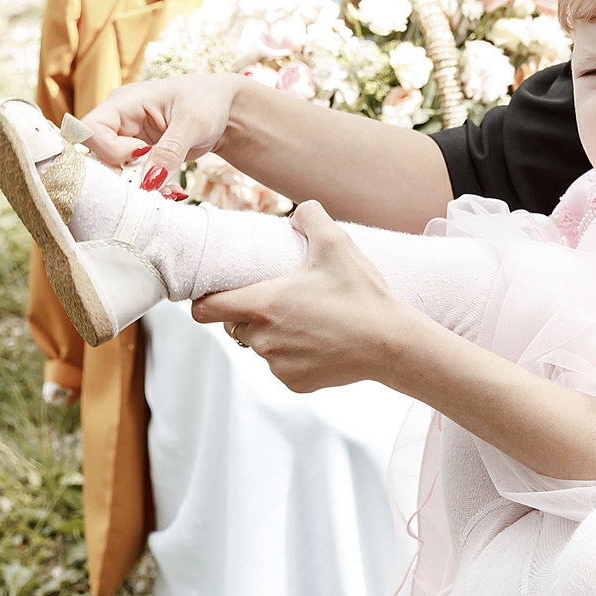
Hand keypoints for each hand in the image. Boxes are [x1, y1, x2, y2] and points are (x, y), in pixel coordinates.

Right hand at [76, 71, 251, 191]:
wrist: (223, 110)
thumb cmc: (207, 101)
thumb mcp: (193, 123)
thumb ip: (170, 151)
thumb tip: (150, 181)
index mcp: (124, 102)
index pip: (92, 129)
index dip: (110, 149)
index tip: (142, 153)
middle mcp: (119, 121)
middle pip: (98, 156)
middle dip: (124, 176)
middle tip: (156, 185)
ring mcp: (127, 140)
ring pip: (114, 172)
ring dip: (139, 188)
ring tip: (169, 191)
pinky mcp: (138, 157)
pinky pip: (133, 179)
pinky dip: (150, 189)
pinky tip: (171, 191)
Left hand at [191, 202, 417, 392]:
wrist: (391, 343)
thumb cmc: (362, 294)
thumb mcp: (337, 243)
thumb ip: (310, 215)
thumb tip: (297, 212)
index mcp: (263, 305)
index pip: (204, 310)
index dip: (203, 300)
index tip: (213, 293)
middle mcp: (263, 340)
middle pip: (233, 326)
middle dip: (247, 312)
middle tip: (276, 299)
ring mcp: (278, 365)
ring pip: (258, 347)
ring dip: (270, 334)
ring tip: (303, 320)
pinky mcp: (295, 384)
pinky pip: (280, 367)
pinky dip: (292, 356)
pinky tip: (317, 342)